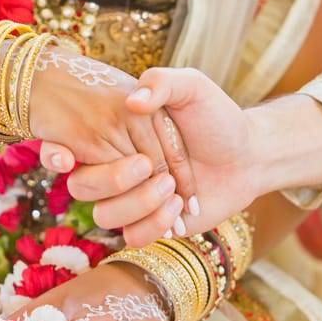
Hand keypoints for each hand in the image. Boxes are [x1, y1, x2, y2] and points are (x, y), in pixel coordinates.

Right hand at [62, 68, 257, 241]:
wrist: (250, 154)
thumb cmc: (218, 117)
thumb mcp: (192, 86)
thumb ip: (162, 83)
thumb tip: (132, 101)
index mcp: (116, 135)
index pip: (83, 149)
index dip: (76, 154)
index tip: (71, 156)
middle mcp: (117, 167)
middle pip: (83, 187)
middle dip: (114, 181)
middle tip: (152, 169)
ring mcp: (132, 199)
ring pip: (104, 216)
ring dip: (139, 204)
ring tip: (174, 190)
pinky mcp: (151, 224)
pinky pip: (132, 238)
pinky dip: (154, 225)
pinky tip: (180, 209)